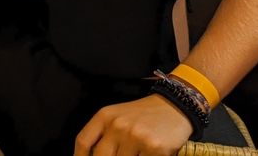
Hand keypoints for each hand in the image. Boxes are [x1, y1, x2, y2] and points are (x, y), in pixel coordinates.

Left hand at [74, 94, 191, 155]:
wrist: (173, 107)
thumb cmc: (142, 116)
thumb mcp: (117, 117)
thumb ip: (103, 135)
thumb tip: (90, 155)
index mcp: (105, 116)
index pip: (83, 141)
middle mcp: (118, 125)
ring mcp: (136, 137)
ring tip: (134, 153)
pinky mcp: (155, 148)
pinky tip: (146, 155)